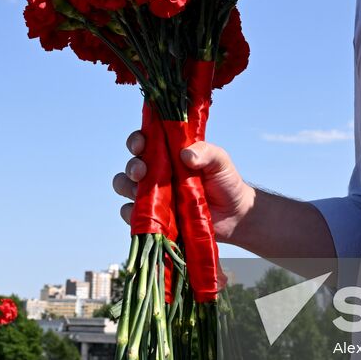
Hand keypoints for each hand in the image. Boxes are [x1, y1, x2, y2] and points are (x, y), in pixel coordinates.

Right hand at [114, 131, 256, 241]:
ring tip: (142, 192)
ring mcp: (154, 196)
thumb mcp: (220, 161)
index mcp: (168, 154)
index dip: (137, 141)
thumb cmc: (225, 182)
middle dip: (132, 167)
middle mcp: (156, 173)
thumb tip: (186, 154)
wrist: (234, 216)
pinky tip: (147, 214)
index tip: (141, 144)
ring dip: (128, 187)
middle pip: (131, 166)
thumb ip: (206, 153)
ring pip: (126, 188)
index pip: (145, 142)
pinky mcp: (155, 218)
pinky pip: (133, 216)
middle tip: (142, 172)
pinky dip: (134, 214)